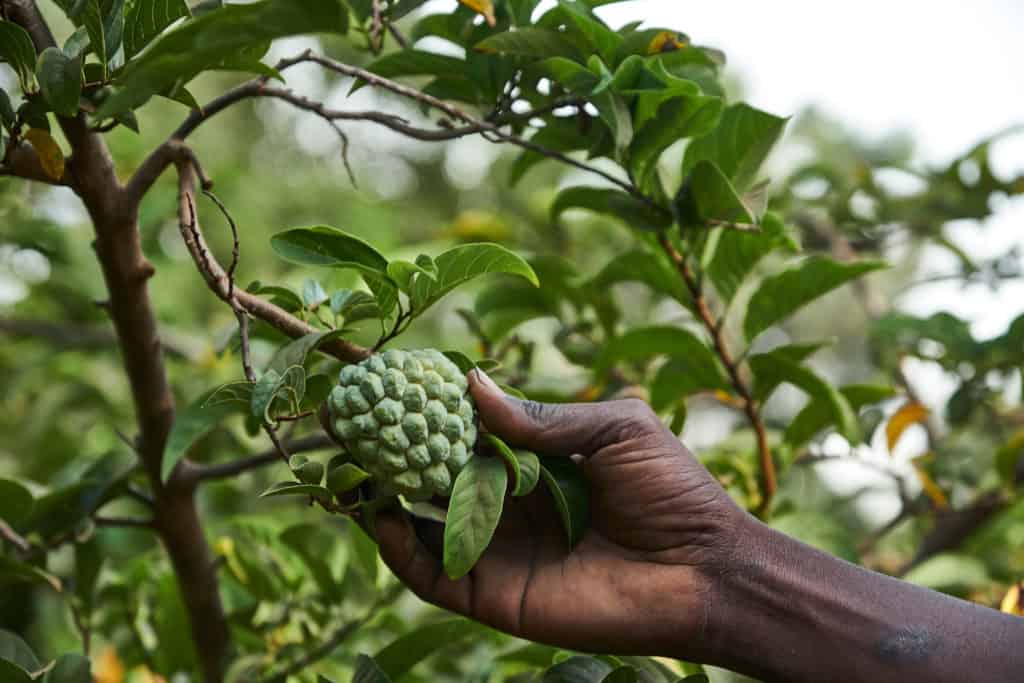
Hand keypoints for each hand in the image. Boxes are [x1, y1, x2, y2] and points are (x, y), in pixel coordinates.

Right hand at [375, 370, 746, 657]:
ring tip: (343, 464)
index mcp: (531, 461)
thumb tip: (469, 383)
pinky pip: (430, 574)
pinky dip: (398, 548)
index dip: (423, 410)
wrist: (703, 570)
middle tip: (340, 420)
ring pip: (418, 523)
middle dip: (385, 450)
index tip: (381, 382)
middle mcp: (503, 503)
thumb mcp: (613, 430)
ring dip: (377, 495)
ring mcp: (494, 549)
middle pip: (427, 475)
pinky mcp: (491, 595)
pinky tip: (380, 515)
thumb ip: (541, 416)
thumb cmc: (671, 491)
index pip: (462, 432)